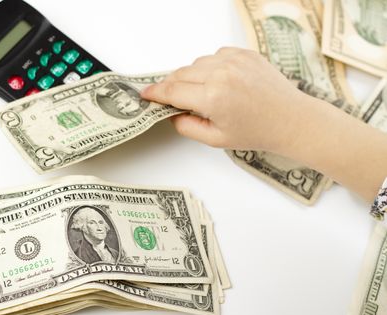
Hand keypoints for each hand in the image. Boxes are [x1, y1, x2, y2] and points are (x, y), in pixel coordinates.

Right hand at [141, 47, 313, 153]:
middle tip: (168, 98)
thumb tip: (171, 113)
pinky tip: (219, 82)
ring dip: (191, 76)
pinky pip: (215, 56)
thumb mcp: (215, 139)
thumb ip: (186, 126)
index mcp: (213, 97)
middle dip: (170, 86)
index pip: (172, 91)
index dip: (155, 93)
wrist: (292, 119)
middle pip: (180, 74)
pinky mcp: (245, 53)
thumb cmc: (258, 132)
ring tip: (201, 94)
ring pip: (196, 63)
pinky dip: (210, 67)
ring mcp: (234, 60)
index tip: (145, 94)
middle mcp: (221, 73)